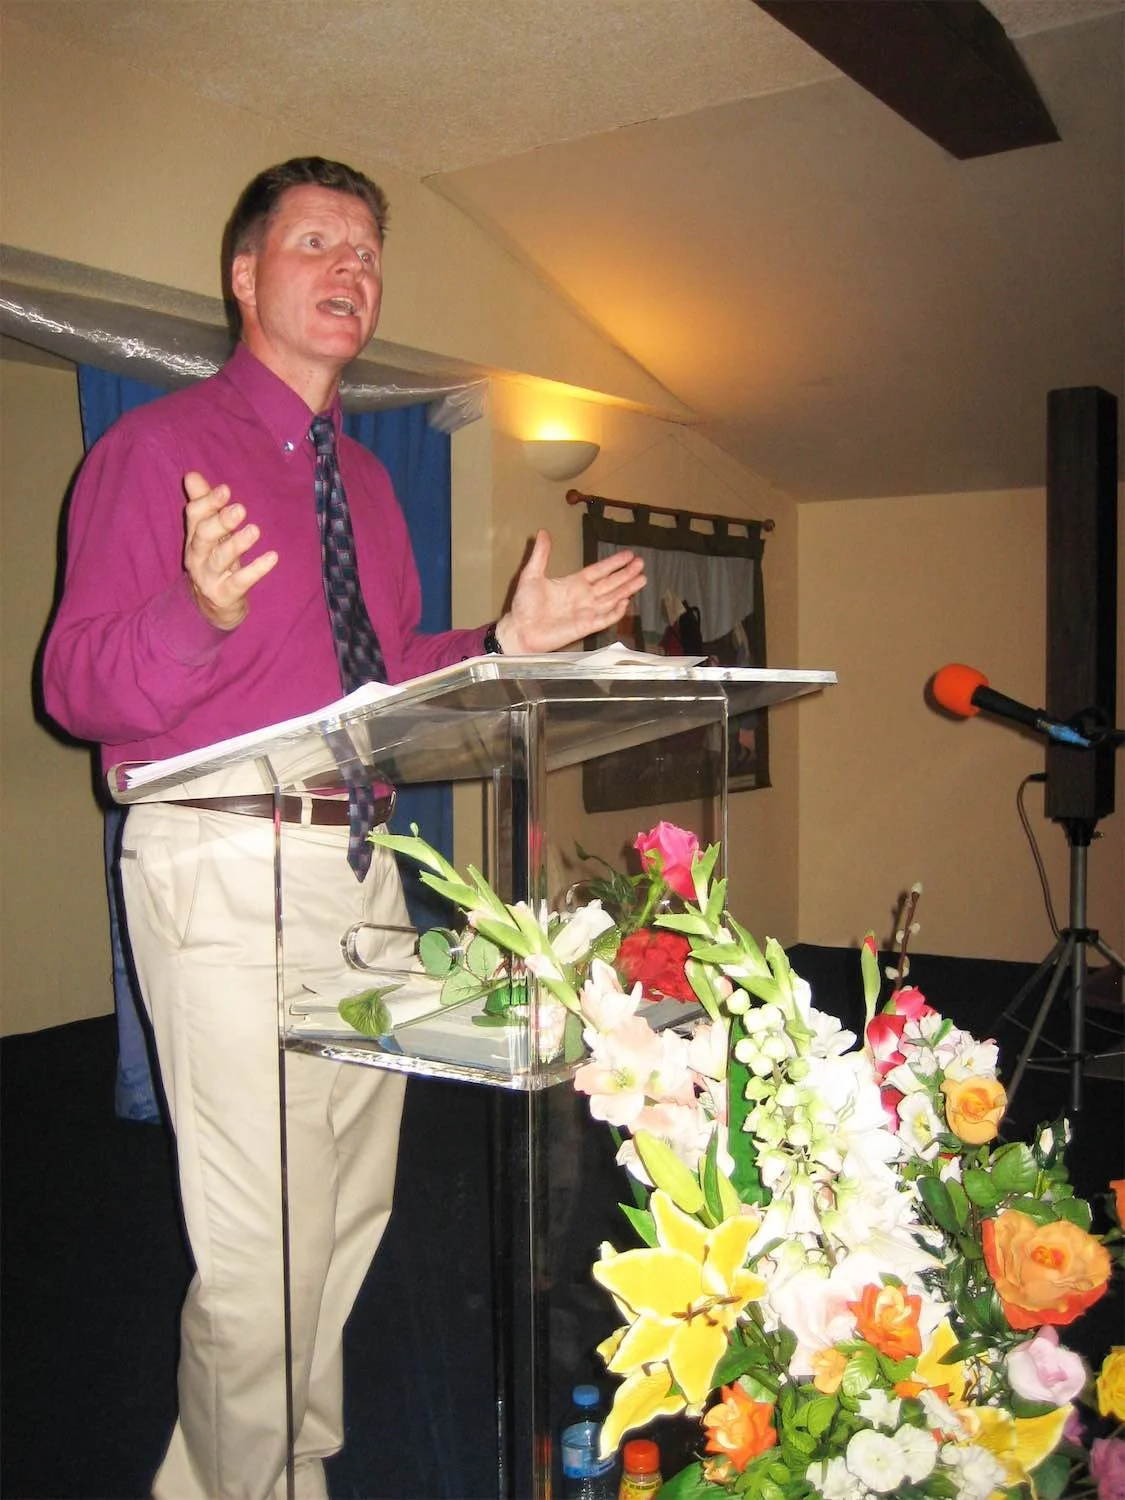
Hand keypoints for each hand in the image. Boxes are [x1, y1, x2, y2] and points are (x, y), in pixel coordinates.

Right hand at [183, 471, 277, 629]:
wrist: (212, 605)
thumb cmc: (214, 560)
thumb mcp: (209, 533)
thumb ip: (203, 505)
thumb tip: (191, 475)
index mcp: (194, 537)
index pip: (195, 516)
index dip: (208, 502)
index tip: (226, 490)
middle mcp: (197, 556)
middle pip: (204, 536)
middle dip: (220, 521)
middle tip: (240, 508)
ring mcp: (209, 577)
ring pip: (220, 558)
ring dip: (237, 544)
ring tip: (255, 530)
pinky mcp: (224, 594)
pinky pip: (240, 582)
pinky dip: (256, 570)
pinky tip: (272, 557)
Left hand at [496, 529, 644, 653]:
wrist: (520, 630)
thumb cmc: (524, 605)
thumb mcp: (531, 574)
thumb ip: (541, 554)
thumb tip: (542, 532)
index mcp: (573, 584)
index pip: (599, 571)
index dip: (613, 563)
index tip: (629, 554)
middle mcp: (583, 597)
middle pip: (610, 584)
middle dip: (626, 574)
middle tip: (641, 564)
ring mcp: (586, 612)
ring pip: (612, 598)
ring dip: (627, 589)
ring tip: (642, 579)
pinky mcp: (586, 627)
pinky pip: (605, 619)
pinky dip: (616, 612)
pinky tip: (626, 602)